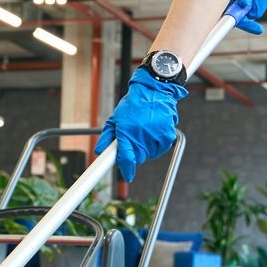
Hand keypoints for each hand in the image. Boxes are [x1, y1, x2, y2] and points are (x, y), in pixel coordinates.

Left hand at [95, 68, 186, 182]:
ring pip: (150, 154)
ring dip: (146, 148)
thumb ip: (107, 136)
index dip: (126, 169)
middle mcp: (140, 134)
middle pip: (138, 158)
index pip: (125, 157)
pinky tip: (154, 133)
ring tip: (144, 132)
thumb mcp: (115, 118)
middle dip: (135, 153)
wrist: (153, 91)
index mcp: (126, 131)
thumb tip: (99, 151)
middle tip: (134, 141)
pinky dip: (158, 145)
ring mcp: (155, 134)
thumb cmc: (132, 104)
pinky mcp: (167, 134)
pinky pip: (161, 149)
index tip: (128, 176)